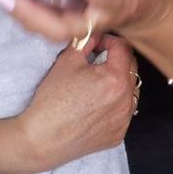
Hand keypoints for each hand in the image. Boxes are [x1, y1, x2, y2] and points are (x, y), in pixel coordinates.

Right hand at [19, 33, 139, 171]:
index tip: (97, 44)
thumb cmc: (52, 100)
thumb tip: (95, 35)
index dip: (109, 41)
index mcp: (115, 79)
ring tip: (97, 83)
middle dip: (116, 60)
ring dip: (119, 81)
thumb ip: (86, 41)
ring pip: (131, 90)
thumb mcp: (67, 61)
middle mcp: (125, 100)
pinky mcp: (118, 134)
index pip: (123, 48)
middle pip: (131, 68)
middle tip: (97, 61)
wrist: (41, 138)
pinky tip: (96, 104)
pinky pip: (124, 111)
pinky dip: (115, 103)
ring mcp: (124, 120)